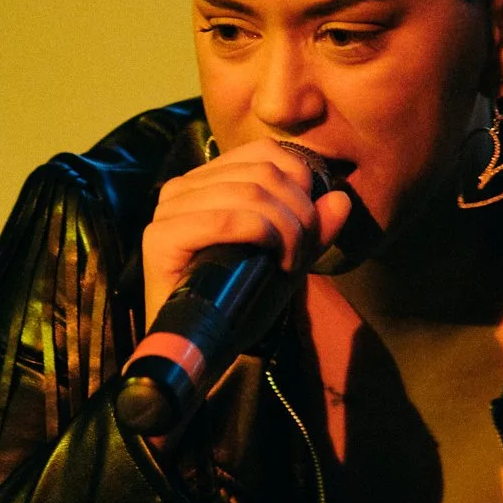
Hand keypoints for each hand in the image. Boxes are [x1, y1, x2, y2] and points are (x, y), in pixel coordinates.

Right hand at [141, 139, 354, 327]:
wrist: (206, 350)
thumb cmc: (242, 302)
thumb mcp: (288, 260)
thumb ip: (314, 230)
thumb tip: (341, 200)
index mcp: (208, 181)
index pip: (263, 152)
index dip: (300, 182)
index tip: (310, 226)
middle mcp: (182, 187)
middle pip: (262, 174)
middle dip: (298, 213)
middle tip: (303, 254)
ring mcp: (169, 210)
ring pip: (250, 194)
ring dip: (286, 229)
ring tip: (290, 264)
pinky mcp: (160, 237)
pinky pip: (225, 220)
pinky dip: (263, 236)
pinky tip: (276, 263)